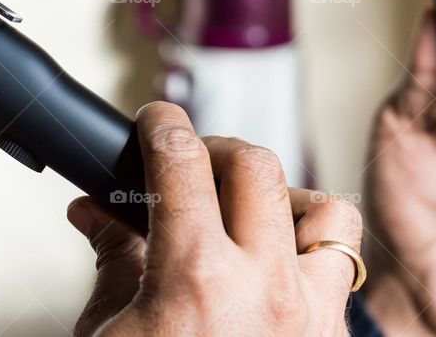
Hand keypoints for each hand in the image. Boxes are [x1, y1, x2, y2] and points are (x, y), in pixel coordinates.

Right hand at [67, 102, 362, 336]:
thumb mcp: (107, 334)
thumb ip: (111, 259)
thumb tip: (95, 214)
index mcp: (195, 280)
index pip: (181, 160)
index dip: (162, 124)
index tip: (156, 119)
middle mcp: (263, 288)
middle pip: (254, 164)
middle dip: (214, 149)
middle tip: (188, 162)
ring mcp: (307, 314)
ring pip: (323, 207)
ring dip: (282, 196)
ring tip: (245, 209)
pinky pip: (340, 263)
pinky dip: (313, 243)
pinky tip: (276, 255)